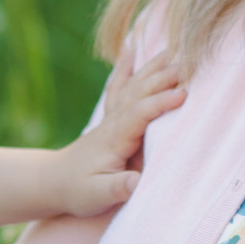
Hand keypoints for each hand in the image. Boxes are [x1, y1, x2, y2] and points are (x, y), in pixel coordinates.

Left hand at [46, 51, 184, 217]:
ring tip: (174, 49)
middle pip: (139, 93)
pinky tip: (131, 47)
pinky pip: (119, 86)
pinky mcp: (111, 118)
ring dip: (153, 68)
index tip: (183, 94)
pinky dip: (125, 66)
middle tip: (191, 63)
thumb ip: (118, 188)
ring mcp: (112, 117)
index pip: (139, 115)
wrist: (53, 181)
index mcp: (114, 139)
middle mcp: (113, 122)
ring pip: (133, 86)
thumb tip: (137, 182)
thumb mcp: (98, 196)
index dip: (160, 103)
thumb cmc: (78, 190)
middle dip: (164, 78)